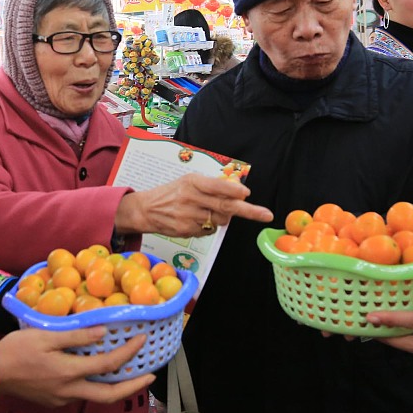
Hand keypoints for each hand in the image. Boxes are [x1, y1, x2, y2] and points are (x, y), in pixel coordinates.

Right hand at [0, 327, 154, 407]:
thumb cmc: (15, 350)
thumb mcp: (46, 335)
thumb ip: (76, 335)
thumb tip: (103, 332)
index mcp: (69, 372)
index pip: (108, 364)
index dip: (128, 352)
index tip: (142, 340)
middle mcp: (69, 390)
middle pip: (109, 395)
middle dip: (133, 386)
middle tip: (150, 376)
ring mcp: (62, 398)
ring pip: (95, 395)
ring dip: (115, 386)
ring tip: (127, 372)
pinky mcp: (54, 400)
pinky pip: (81, 393)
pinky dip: (95, 384)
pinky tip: (96, 373)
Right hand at [116, 173, 273, 236]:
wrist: (146, 209)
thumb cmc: (172, 193)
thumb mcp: (189, 182)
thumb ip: (211, 186)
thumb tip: (238, 192)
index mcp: (192, 182)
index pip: (217, 186)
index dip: (234, 190)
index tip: (247, 194)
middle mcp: (190, 198)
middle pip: (225, 206)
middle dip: (249, 211)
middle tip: (266, 214)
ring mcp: (188, 216)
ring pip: (219, 220)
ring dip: (222, 217)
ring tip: (207, 210)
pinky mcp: (186, 230)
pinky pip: (209, 231)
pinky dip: (209, 226)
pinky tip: (197, 220)